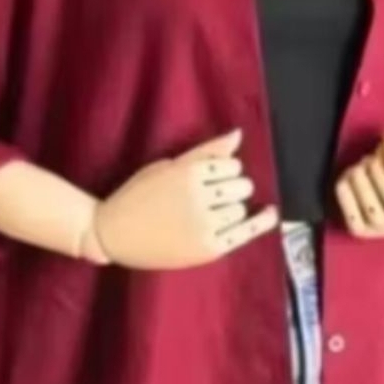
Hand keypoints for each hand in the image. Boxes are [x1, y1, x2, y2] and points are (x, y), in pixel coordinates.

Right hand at [83, 128, 279, 268]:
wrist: (113, 234)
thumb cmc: (137, 196)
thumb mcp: (166, 166)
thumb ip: (205, 152)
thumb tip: (238, 135)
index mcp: (188, 173)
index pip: (231, 166)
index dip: (226, 170)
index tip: (213, 177)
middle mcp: (199, 198)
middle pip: (240, 187)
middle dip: (234, 188)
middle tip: (215, 195)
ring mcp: (204, 226)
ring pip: (240, 210)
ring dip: (234, 207)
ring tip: (215, 211)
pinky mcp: (208, 249)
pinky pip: (244, 234)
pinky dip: (261, 222)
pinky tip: (270, 213)